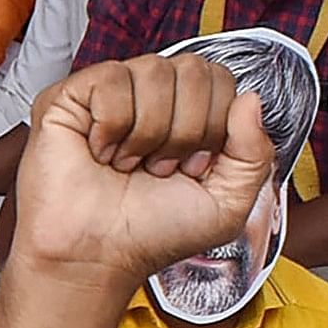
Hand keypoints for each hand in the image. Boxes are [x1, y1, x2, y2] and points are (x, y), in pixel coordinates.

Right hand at [8, 55, 275, 294]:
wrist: (98, 258)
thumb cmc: (151, 234)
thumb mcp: (228, 204)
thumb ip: (255, 153)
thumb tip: (250, 100)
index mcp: (189, 114)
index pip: (221, 79)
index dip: (214, 126)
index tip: (191, 168)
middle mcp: (152, 98)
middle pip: (194, 70)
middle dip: (184, 131)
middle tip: (158, 168)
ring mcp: (112, 93)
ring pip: (154, 72)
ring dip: (147, 134)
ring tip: (127, 165)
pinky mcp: (72, 95)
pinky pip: (112, 80)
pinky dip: (111, 127)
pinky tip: (100, 152)